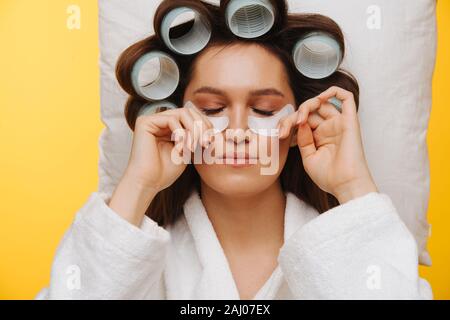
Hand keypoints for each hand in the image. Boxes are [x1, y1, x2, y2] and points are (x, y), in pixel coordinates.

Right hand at [124, 103, 212, 192]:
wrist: (148, 183)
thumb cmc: (165, 172)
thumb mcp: (187, 151)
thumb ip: (196, 137)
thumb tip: (213, 127)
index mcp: (169, 126)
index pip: (192, 116)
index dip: (205, 125)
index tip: (210, 142)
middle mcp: (160, 120)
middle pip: (189, 111)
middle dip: (201, 126)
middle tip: (205, 143)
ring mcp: (152, 120)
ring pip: (183, 113)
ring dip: (193, 130)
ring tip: (193, 147)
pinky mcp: (145, 122)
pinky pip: (171, 119)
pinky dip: (181, 133)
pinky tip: (181, 147)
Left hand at [279, 86, 377, 203]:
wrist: (345, 185)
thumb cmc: (329, 177)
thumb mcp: (308, 158)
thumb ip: (303, 139)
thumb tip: (300, 122)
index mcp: (319, 137)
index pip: (301, 121)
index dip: (288, 123)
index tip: (281, 135)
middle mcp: (329, 128)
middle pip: (309, 111)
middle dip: (293, 116)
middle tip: (284, 130)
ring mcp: (339, 123)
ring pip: (322, 103)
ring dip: (306, 105)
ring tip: (299, 119)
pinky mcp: (350, 121)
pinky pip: (346, 97)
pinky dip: (333, 92)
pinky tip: (319, 99)